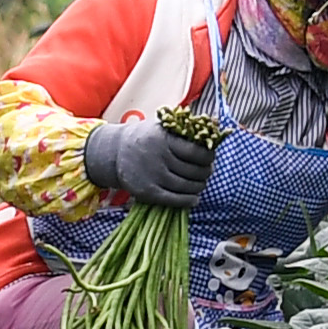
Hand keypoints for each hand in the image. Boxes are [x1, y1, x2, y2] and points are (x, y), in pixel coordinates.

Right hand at [82, 118, 212, 208]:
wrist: (114, 153)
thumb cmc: (144, 138)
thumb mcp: (161, 128)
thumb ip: (183, 131)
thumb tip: (213, 128)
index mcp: (165, 140)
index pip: (197, 153)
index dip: (208, 157)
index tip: (210, 157)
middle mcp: (159, 158)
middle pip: (194, 171)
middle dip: (205, 173)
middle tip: (207, 171)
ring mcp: (153, 176)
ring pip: (186, 186)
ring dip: (199, 187)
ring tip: (200, 184)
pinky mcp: (147, 192)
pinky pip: (174, 200)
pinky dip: (188, 201)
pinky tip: (194, 199)